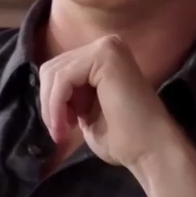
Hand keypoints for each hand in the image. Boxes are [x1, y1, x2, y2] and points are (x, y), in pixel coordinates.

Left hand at [37, 35, 183, 169]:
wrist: (150, 151)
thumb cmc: (122, 139)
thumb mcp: (85, 112)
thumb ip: (69, 96)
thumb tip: (45, 93)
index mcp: (103, 58)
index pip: (59, 70)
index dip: (52, 102)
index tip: (61, 130)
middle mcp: (107, 45)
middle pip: (53, 68)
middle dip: (49, 104)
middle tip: (59, 133)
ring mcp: (107, 47)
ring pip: (54, 73)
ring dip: (51, 107)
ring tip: (62, 133)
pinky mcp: (105, 56)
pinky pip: (63, 78)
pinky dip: (56, 105)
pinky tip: (67, 126)